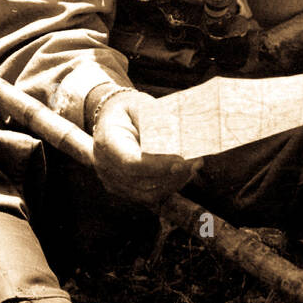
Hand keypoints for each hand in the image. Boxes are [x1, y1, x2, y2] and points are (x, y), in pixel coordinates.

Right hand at [92, 90, 201, 205]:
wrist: (112, 119)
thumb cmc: (129, 110)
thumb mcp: (141, 105)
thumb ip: (157, 119)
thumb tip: (180, 134)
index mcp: (107, 141)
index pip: (131, 163)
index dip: (158, 166)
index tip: (183, 161)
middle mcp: (105, 165)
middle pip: (142, 181)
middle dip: (173, 175)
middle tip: (197, 162)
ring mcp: (112, 181)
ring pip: (148, 194)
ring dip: (174, 182)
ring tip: (193, 166)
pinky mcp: (123, 190)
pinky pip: (149, 197)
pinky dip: (169, 187)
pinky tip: (183, 174)